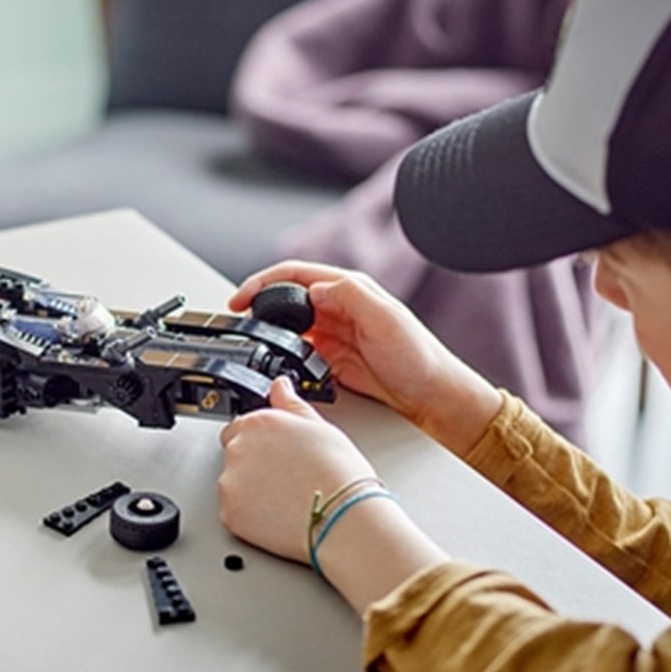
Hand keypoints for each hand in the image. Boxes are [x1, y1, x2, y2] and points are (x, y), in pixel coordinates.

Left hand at [218, 378, 379, 561]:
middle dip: (253, 463)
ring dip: (250, 488)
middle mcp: (238, 449)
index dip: (261, 441)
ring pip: (233, 482)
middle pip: (235, 453)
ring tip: (285, 496)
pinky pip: (234, 511)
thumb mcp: (320, 427)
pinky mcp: (230, 513)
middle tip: (284, 476)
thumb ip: (291, 403)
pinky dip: (249, 514)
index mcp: (258, 423)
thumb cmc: (339, 474)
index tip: (276, 452)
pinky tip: (277, 513)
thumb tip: (280, 385)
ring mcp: (231, 482)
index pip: (242, 425)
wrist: (344, 518)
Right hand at [230, 261, 500, 455]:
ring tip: (254, 346)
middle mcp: (337, 307)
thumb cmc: (419, 359)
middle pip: (284, 299)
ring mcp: (332, 334)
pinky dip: (282, 358)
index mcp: (349, 289)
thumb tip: (317, 287)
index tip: (241, 298)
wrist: (431, 397)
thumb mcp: (387, 320)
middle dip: (258, 308)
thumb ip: (352, 297)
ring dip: (269, 335)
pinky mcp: (329, 359)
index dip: (262, 282)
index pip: (294, 275)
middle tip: (238, 324)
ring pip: (286, 328)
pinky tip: (278, 366)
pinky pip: (296, 354)